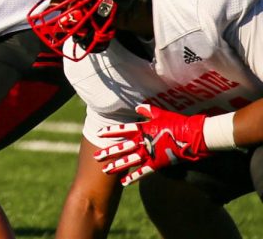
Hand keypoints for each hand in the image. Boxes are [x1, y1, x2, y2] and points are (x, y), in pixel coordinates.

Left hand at [94, 103, 210, 184]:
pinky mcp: (158, 163)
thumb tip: (138, 106)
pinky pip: (143, 172)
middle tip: (96, 156)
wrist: (194, 135)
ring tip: (105, 171)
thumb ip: (148, 111)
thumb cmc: (179, 122)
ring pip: (129, 160)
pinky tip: (124, 182)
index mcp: (143, 128)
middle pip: (122, 147)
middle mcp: (143, 141)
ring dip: (117, 166)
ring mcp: (150, 153)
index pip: (122, 129)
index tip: (98, 133)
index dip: (110, 131)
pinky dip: (134, 177)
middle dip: (108, 152)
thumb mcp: (161, 113)